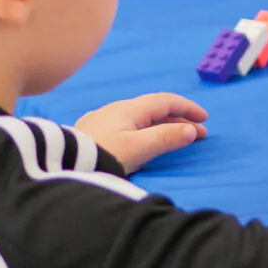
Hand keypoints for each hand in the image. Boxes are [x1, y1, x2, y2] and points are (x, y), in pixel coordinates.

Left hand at [76, 93, 207, 172]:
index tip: (205, 119)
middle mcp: (116, 109)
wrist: (63, 166)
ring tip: (174, 138)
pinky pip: (126, 125)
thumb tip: (191, 130)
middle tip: (196, 134)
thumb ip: (166, 138)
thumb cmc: (103, 156)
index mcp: (129, 109)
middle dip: (178, 119)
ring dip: (161, 125)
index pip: (165, 101)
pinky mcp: (92, 132)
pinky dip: (144, 130)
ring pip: (139, 117)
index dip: (187, 108)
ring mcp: (102, 120)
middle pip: (153, 109)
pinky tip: (142, 139)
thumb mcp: (138, 149)